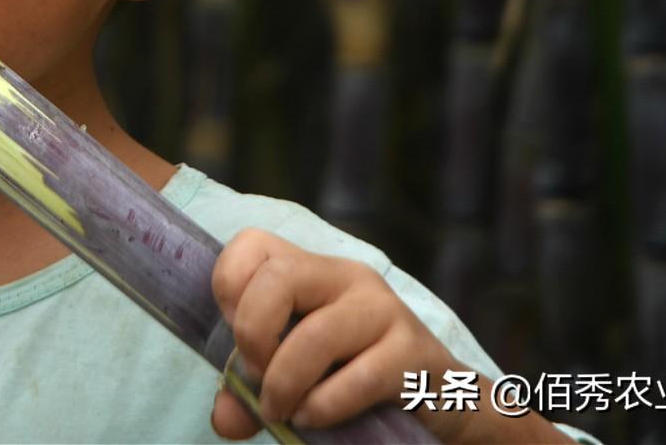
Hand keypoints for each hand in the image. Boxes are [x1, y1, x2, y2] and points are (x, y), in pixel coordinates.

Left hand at [207, 229, 572, 442]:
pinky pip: (359, 377)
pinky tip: (313, 419)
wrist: (441, 400)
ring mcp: (384, 310)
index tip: (236, 336)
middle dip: (252, 333)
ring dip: (283, 383)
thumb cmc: (353, 378)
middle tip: (256, 375)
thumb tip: (225, 419)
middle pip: (278, 277)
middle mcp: (348, 278)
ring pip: (315, 335)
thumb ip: (252, 391)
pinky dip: (324, 406)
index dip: (229, 287)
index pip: (252, 245)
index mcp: (312, 270)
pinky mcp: (414, 353)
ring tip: (280, 411)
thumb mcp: (295, 377)